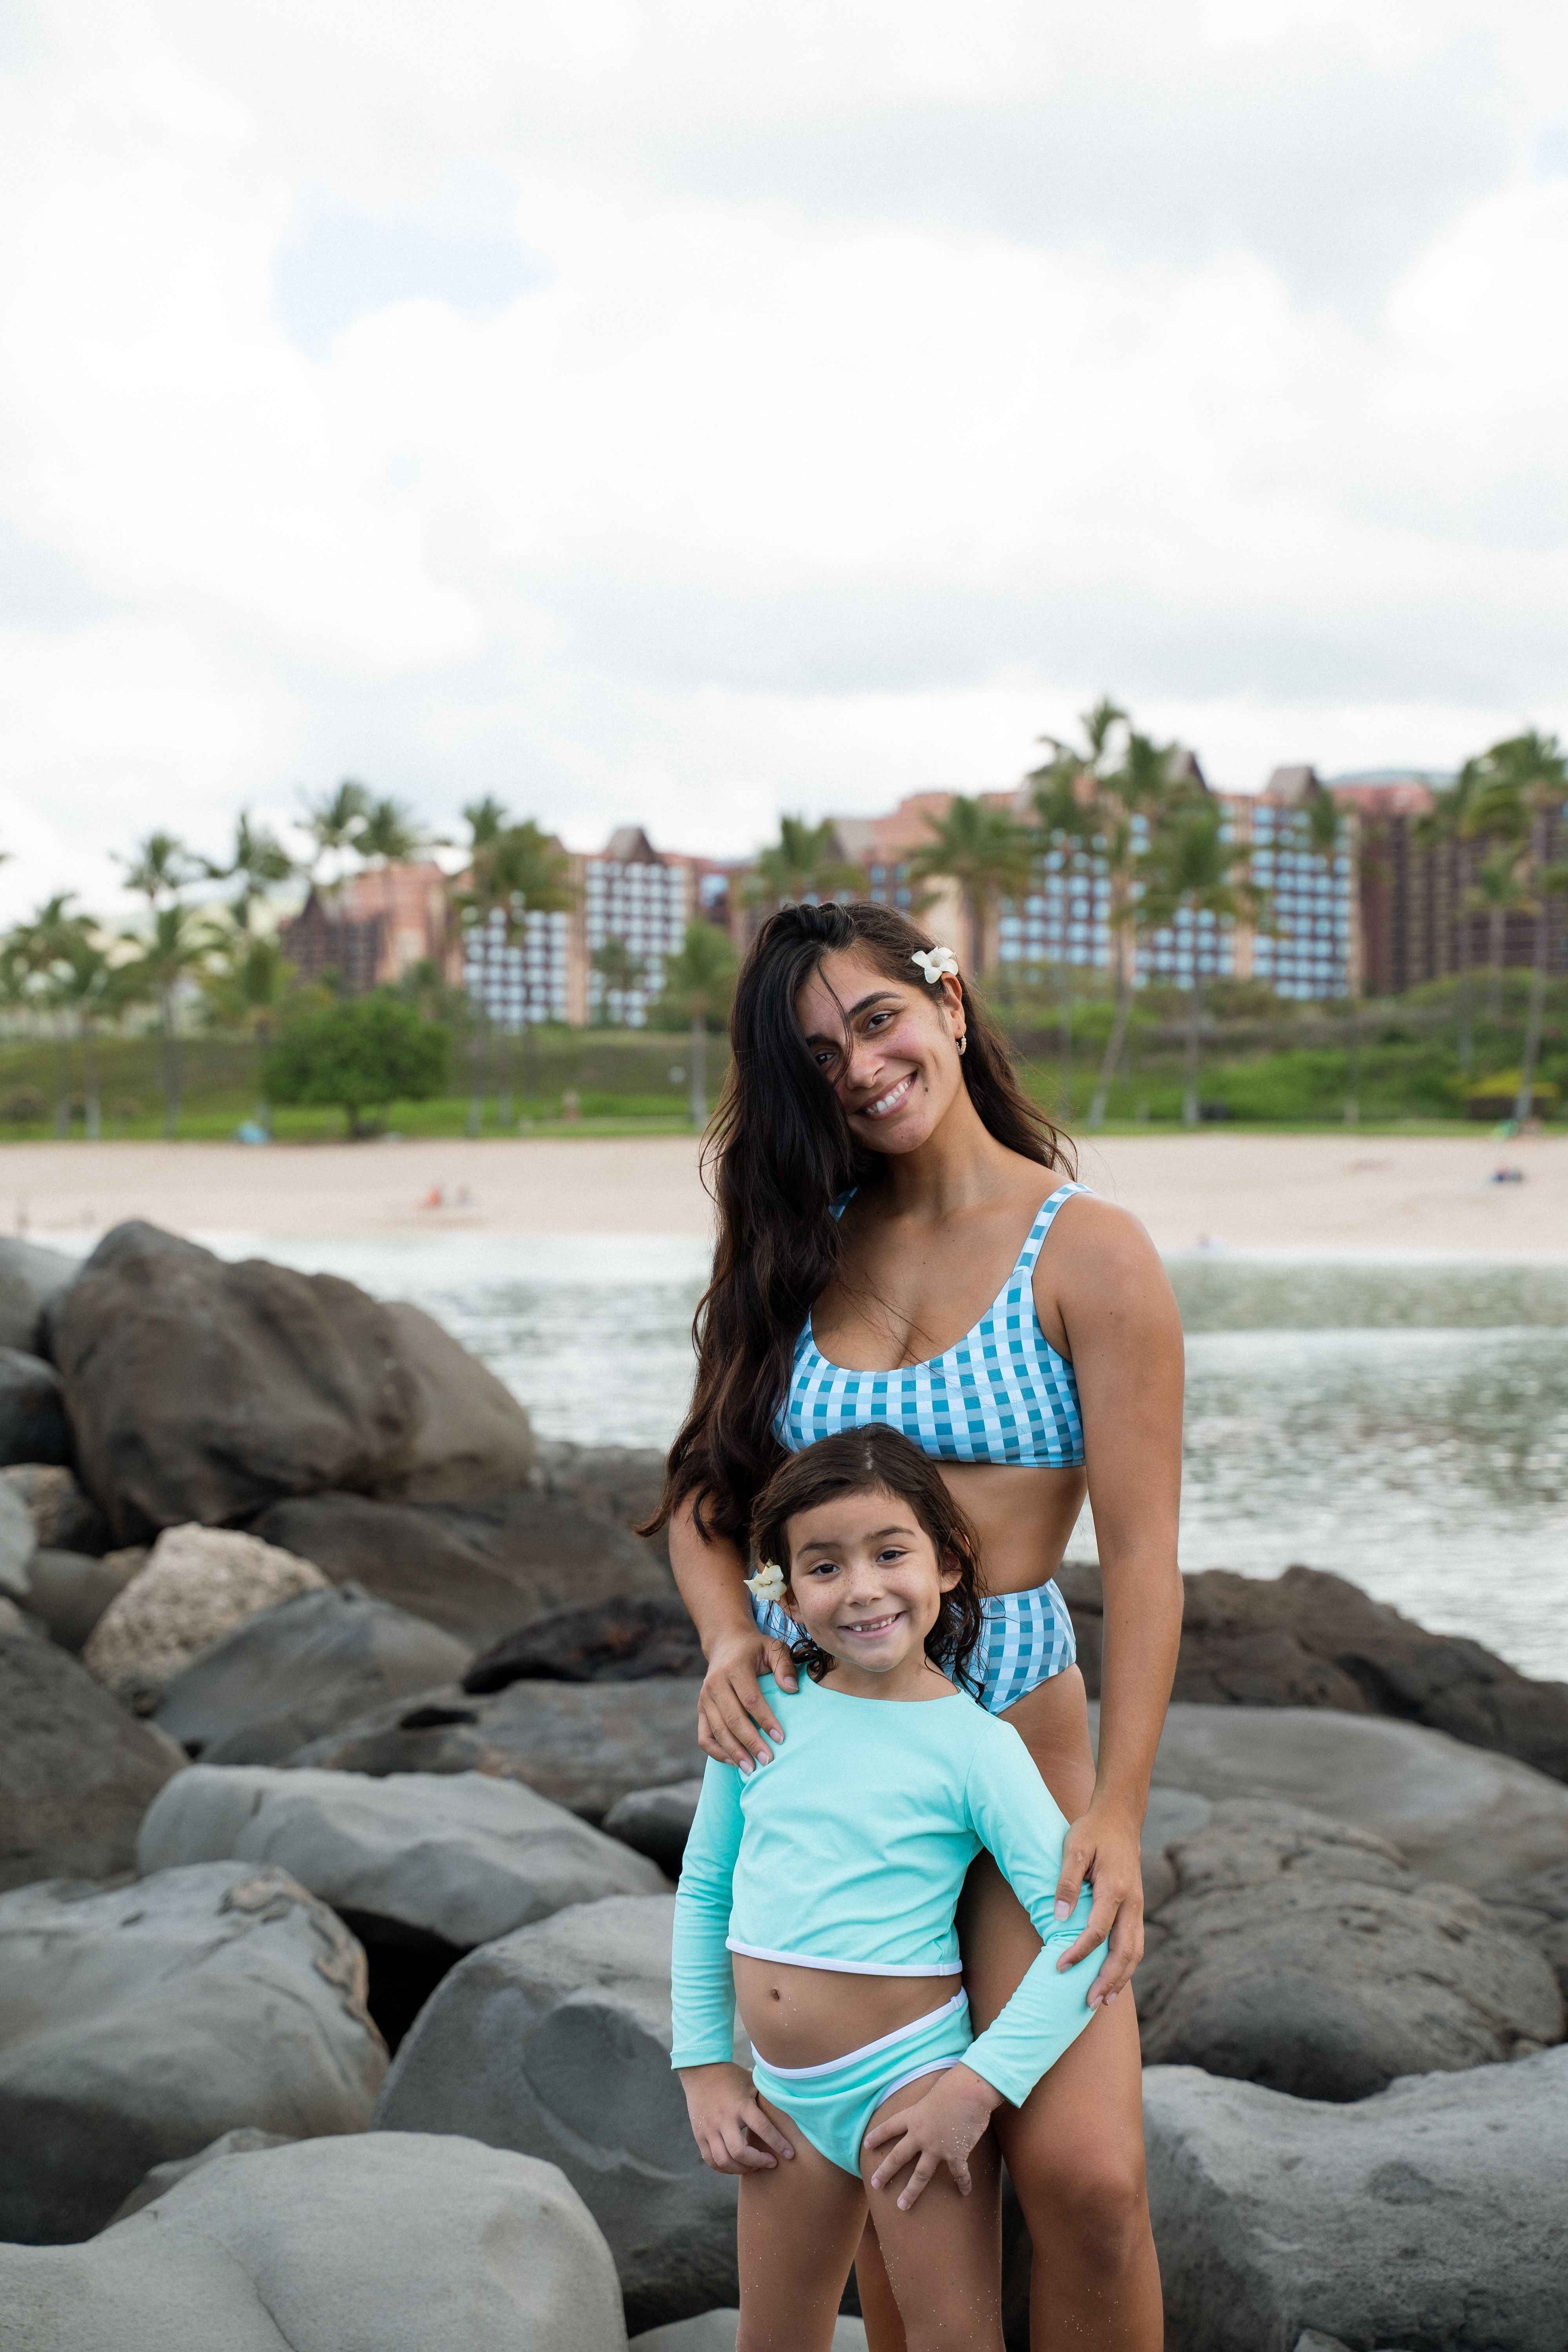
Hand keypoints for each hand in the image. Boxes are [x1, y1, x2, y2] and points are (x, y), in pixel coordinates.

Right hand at [679, 2062, 795, 2174]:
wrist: (701, 2071)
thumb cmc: (732, 2077)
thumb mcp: (752, 2081)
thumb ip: (766, 2097)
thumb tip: (792, 2105)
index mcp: (741, 2104)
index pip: (762, 2128)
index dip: (778, 2143)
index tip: (790, 2154)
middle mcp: (724, 2118)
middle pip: (740, 2151)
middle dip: (758, 2162)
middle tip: (771, 2162)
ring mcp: (710, 2128)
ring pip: (725, 2161)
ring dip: (742, 2169)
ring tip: (754, 2166)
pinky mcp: (699, 2135)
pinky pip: (711, 2161)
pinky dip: (724, 2168)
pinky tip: (736, 2166)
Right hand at [697, 1627, 798, 1771]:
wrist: (726, 1643)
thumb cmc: (755, 1649)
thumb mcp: (773, 1648)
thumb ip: (784, 1666)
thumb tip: (791, 1689)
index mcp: (734, 1667)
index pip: (750, 1699)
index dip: (765, 1719)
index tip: (781, 1738)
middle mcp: (715, 1683)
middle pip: (733, 1719)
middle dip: (751, 1742)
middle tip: (768, 1761)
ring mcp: (705, 1698)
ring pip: (717, 1730)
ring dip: (734, 1752)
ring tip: (752, 1769)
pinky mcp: (700, 1709)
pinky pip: (704, 1736)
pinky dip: (716, 1751)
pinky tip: (734, 1761)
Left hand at [862, 2065, 1001, 2209]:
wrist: (970, 2091)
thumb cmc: (954, 2085)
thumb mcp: (933, 2093)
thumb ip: (929, 2107)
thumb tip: (934, 2110)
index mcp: (913, 2116)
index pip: (889, 2127)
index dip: (877, 2136)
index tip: (865, 2145)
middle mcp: (920, 2134)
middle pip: (898, 2156)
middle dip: (885, 2172)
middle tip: (875, 2184)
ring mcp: (937, 2147)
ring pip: (920, 2174)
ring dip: (911, 2191)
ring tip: (902, 2205)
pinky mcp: (956, 2154)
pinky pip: (958, 2174)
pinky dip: (963, 2183)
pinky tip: (965, 2192)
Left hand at [1052, 1800, 1144, 2006]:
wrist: (1119, 1819)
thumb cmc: (1092, 1832)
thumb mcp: (1073, 1847)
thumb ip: (1066, 1881)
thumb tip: (1059, 1916)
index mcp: (1115, 1888)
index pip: (1098, 1930)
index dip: (1079, 1952)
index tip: (1059, 1967)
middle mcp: (1132, 1902)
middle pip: (1124, 1951)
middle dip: (1107, 1980)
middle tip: (1089, 2003)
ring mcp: (1137, 1907)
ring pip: (1134, 1952)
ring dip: (1120, 1979)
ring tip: (1103, 2001)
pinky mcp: (1136, 1909)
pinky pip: (1135, 1944)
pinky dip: (1126, 1966)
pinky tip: (1114, 1980)